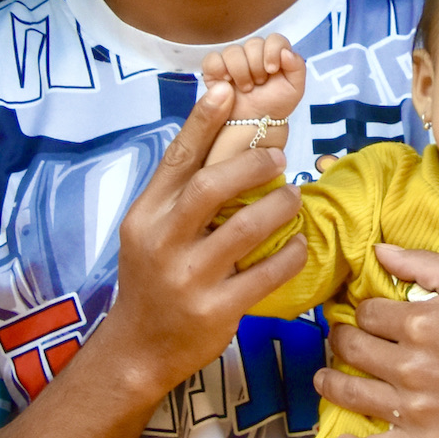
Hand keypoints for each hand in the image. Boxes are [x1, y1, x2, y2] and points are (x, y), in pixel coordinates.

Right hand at [103, 78, 308, 400]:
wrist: (139, 348)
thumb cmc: (153, 279)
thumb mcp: (150, 231)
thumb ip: (178, 192)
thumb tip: (212, 135)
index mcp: (147, 215)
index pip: (177, 159)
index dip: (203, 121)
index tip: (227, 89)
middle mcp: (163, 242)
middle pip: (211, 186)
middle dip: (252, 164)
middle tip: (280, 156)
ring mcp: (188, 278)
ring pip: (245, 228)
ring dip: (280, 207)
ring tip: (294, 198)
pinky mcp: (216, 310)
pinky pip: (265, 274)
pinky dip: (290, 255)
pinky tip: (299, 245)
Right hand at [201, 35, 306, 167]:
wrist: (256, 123)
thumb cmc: (274, 104)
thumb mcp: (295, 88)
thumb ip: (297, 66)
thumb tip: (286, 51)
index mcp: (273, 54)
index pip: (274, 39)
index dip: (272, 51)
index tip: (272, 69)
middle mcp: (253, 53)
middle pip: (253, 43)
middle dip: (257, 66)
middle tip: (259, 83)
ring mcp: (232, 60)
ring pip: (233, 51)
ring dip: (241, 72)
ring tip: (246, 88)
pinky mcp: (214, 69)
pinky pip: (213, 59)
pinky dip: (220, 69)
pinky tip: (227, 82)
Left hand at [316, 242, 438, 437]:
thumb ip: (424, 262)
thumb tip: (377, 251)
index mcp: (420, 322)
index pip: (367, 313)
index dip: (360, 310)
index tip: (358, 312)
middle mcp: (410, 365)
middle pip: (352, 349)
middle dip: (340, 340)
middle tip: (338, 338)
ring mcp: (416, 407)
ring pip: (353, 394)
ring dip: (330, 384)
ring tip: (322, 379)